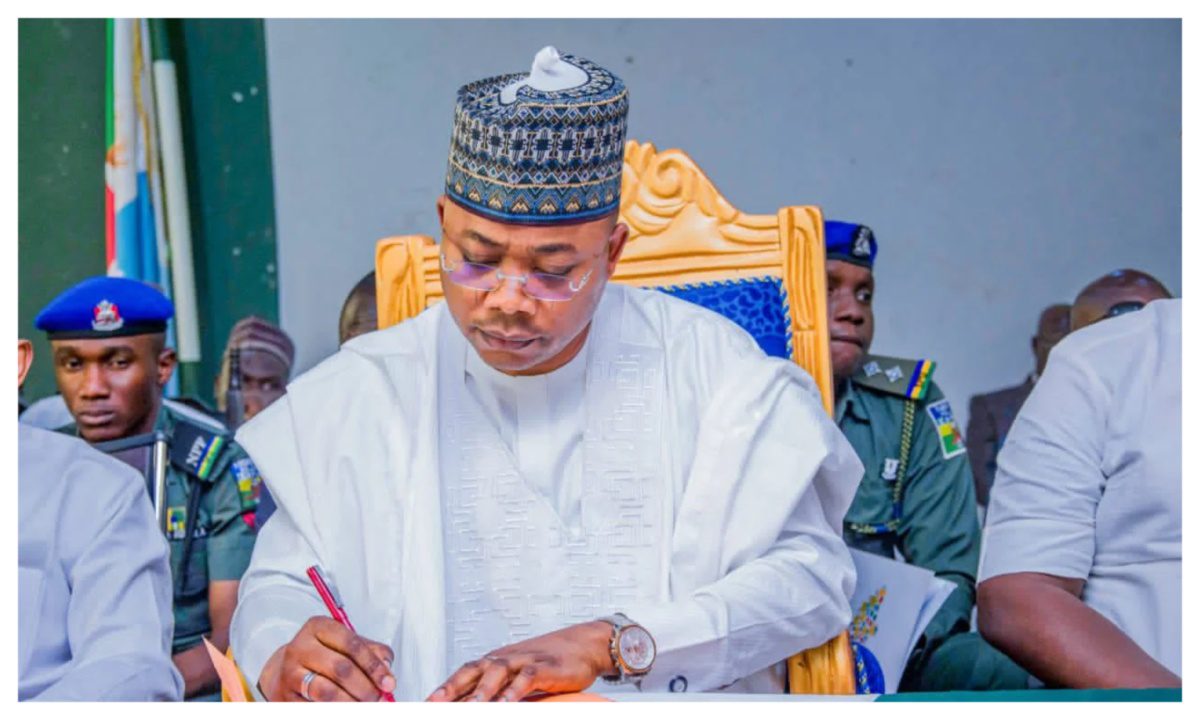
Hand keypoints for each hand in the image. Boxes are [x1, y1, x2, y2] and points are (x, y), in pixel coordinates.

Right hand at [259, 617, 395, 701]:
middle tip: (378, 698)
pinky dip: (335, 711)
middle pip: (340, 669)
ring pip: (326, 692)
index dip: (373, 666)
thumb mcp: (347, 645)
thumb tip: (387, 672)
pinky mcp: (284, 697)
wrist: (285, 671)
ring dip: (352, 703)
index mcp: (318, 627)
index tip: (389, 683)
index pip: (351, 644)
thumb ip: (372, 652)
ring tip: (365, 706)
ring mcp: (289, 673)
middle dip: (365, 688)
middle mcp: (300, 647)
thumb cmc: (324, 655)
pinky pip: (314, 708)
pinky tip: (346, 709)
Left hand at [427, 621, 614, 701]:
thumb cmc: (547, 664)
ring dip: (482, 691)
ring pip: (497, 672)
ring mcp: (524, 660)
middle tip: (433, 704)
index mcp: (494, 662)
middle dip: (451, 688)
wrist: (584, 645)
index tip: (424, 704)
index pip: (463, 675)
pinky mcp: (545, 666)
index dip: (443, 689)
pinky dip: (516, 689)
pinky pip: (527, 677)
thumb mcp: (518, 677)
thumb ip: (496, 692)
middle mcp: (504, 658)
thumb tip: (470, 707)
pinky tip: (508, 702)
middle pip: (472, 670)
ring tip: (471, 708)